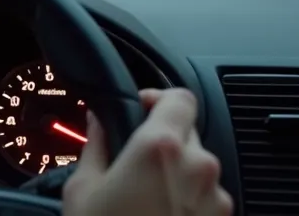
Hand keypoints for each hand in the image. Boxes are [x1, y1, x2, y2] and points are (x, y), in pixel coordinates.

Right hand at [63, 88, 231, 215]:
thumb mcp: (82, 189)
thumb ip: (96, 144)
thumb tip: (99, 120)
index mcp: (161, 146)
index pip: (179, 96)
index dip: (159, 98)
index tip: (142, 108)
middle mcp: (197, 166)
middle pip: (188, 132)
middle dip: (162, 141)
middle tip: (132, 163)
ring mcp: (215, 198)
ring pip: (198, 168)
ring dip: (176, 174)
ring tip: (143, 199)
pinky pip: (205, 198)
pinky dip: (186, 202)